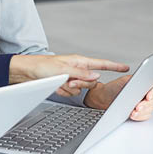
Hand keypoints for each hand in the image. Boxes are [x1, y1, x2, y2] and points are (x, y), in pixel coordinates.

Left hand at [9, 54, 128, 96]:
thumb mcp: (64, 70)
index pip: (101, 63)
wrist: (26, 73)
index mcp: (79, 61)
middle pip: (90, 81)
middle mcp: (77, 69)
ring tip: (58, 82)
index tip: (126, 68)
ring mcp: (71, 77)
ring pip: (79, 89)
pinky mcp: (64, 84)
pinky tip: (54, 86)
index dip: (115, 66)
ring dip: (69, 88)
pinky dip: (62, 91)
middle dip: (80, 84)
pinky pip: (70, 93)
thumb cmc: (42, 66)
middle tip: (68, 81)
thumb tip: (97, 75)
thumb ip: (82, 74)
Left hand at [84, 76, 152, 120]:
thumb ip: (133, 80)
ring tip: (133, 112)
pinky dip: (139, 116)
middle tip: (137, 107)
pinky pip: (145, 116)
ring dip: (142, 111)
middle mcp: (147, 93)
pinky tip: (133, 115)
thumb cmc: (114, 87)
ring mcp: (145, 103)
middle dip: (146, 104)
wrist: (105, 97)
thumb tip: (141, 81)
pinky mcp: (141, 112)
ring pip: (150, 108)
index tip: (148, 96)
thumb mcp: (123, 80)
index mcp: (145, 82)